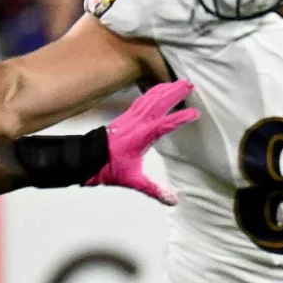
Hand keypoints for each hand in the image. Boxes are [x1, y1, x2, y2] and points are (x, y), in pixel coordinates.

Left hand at [92, 79, 196, 204]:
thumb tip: (174, 200)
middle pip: (159, 103)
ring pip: (150, 98)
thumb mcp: (133, 181)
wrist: (87, 159)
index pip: (165, 125)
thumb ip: (155, 190)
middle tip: (191, 84)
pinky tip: (159, 88)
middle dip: (175, 92)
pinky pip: (142, 99)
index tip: (195, 113)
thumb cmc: (109, 169)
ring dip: (165, 88)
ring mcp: (130, 118)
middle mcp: (137, 123)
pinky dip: (153, 91)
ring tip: (180, 82)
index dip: (180, 118)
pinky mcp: (126, 116)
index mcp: (141, 137)